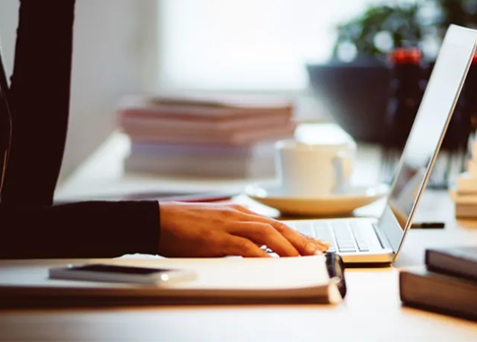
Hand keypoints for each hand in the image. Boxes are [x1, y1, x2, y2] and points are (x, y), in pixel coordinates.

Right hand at [157, 202, 329, 257]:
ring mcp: (228, 224)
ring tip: (302, 259)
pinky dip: (262, 255)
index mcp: (239, 212)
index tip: (316, 243)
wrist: (156, 220)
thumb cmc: (183, 227)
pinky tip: (272, 264)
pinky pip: (245, 246)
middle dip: (301, 240)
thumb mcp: (216, 229)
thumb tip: (254, 251)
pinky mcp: (216, 237)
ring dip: (287, 247)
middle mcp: (238, 215)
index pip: (275, 224)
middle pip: (277, 227)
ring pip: (266, 234)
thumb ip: (235, 237)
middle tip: (319, 252)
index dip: (298, 234)